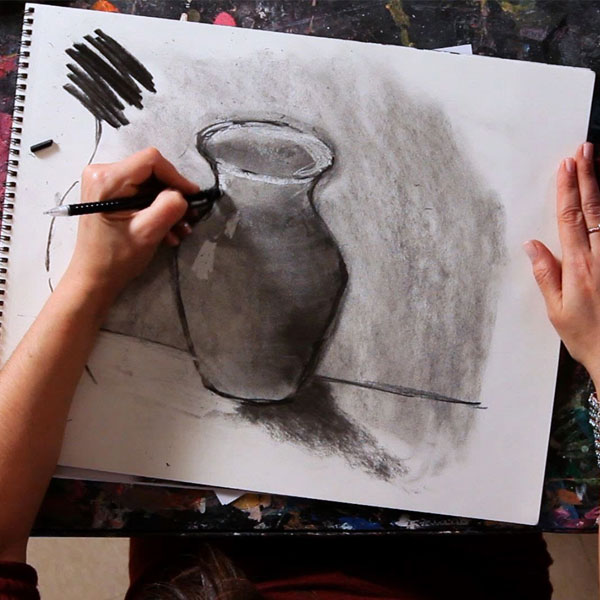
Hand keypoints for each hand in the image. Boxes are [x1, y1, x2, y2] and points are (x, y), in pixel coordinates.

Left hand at [65, 147, 198, 303]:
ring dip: (167, 207)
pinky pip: (141, 194)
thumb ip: (169, 207)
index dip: (176, 176)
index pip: (151, 160)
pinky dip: (156, 210)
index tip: (192, 197)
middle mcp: (102, 173)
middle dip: (172, 196)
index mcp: (106, 178)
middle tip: (188, 219)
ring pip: (149, 184)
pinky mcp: (109, 193)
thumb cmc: (116, 257)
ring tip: (179, 230)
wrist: (94, 277)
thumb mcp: (148, 233)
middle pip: (151, 172)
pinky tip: (167, 231)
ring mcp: (104, 182)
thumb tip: (183, 195)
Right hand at [525, 142, 599, 384]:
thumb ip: (546, 274)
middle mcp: (599, 257)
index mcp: (577, 266)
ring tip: (597, 162)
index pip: (570, 219)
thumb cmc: (587, 335)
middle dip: (587, 177)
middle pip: (592, 209)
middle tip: (585, 150)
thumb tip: (532, 245)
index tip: (566, 165)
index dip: (567, 190)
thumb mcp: (557, 310)